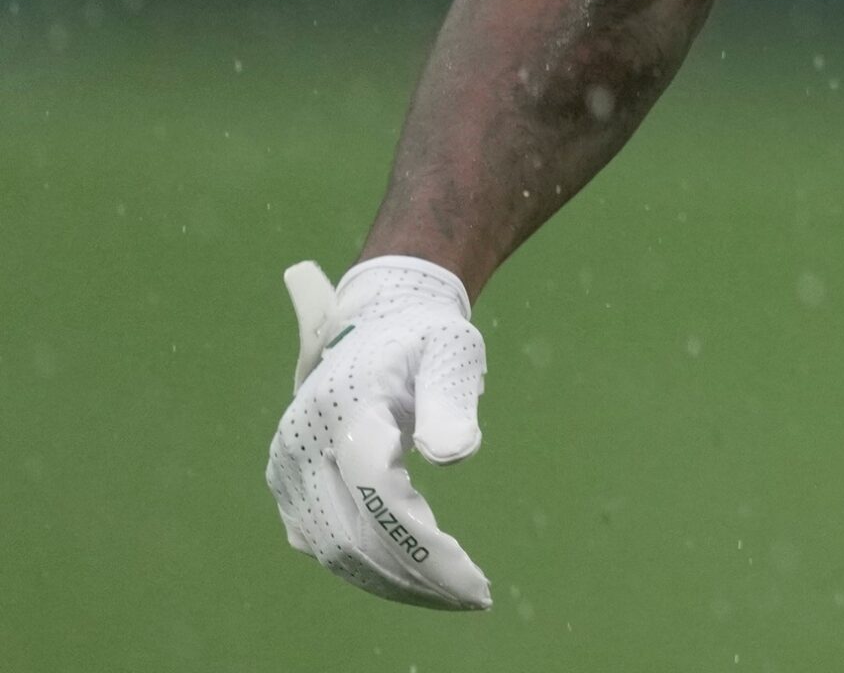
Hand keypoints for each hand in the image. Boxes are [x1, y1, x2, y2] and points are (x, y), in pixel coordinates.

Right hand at [265, 255, 492, 609]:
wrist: (377, 324)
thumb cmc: (424, 340)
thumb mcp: (452, 351)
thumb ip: (451, 400)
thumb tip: (454, 456)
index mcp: (345, 408)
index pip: (378, 493)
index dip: (423, 547)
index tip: (477, 582)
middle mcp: (303, 446)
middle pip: (353, 536)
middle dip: (416, 577)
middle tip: (475, 596)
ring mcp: (288, 471)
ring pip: (335, 552)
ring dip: (394, 581)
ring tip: (455, 592)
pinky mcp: (289, 488)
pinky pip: (325, 544)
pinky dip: (371, 568)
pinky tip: (418, 575)